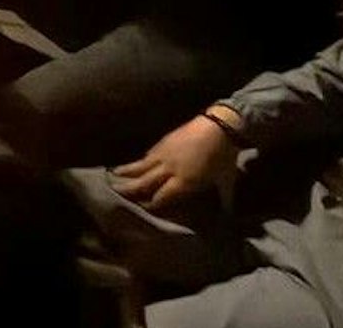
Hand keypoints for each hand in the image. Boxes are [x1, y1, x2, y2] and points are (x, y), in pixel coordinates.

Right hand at [114, 114, 239, 210]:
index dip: (150, 205)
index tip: (143, 209)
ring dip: (126, 172)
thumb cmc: (224, 157)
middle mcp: (168, 170)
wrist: (219, 127)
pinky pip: (146, 155)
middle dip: (130, 189)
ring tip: (113, 176)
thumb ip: (224, 200)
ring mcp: (163, 154)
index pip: (160, 197)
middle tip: (115, 193)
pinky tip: (134, 163)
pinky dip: (138, 161)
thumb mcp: (226, 181)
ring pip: (140, 166)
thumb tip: (229, 216)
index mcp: (183, 182)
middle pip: (144, 182)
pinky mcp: (163, 142)